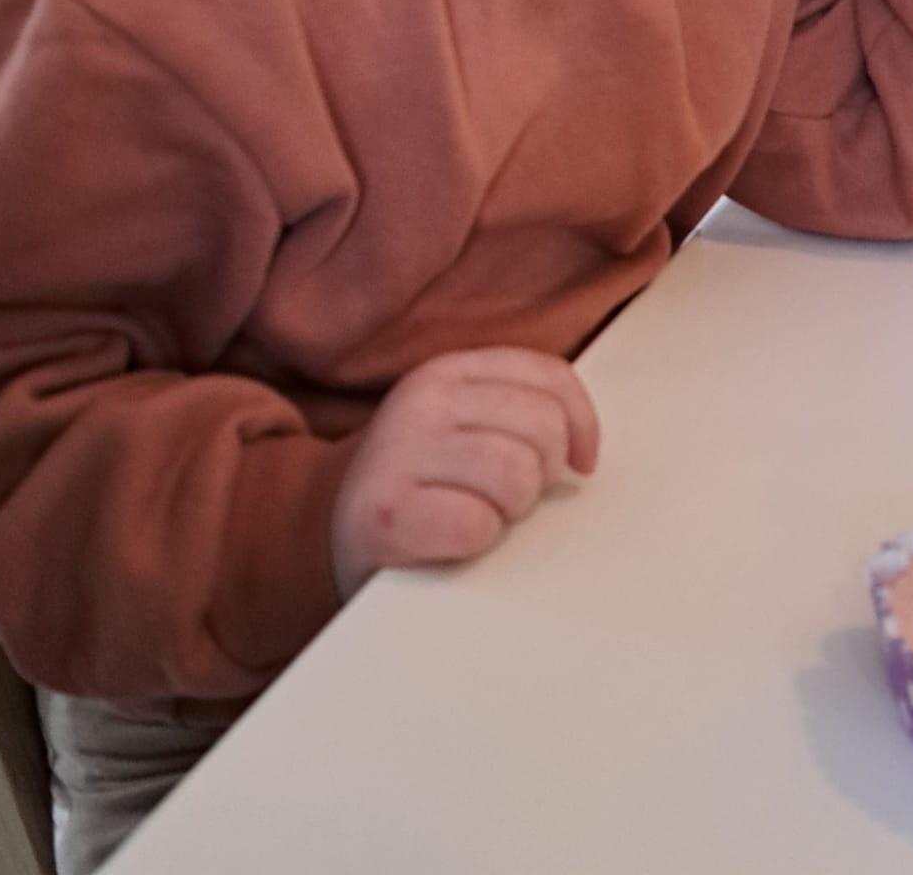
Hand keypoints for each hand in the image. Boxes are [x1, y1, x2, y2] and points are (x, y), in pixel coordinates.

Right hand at [330, 347, 599, 600]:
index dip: (581, 426)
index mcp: (448, 371)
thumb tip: (584, 452)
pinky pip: (476, 524)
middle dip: (540, 474)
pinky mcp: (387, 514)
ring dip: (510, 510)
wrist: (329, 533)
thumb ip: (522, 412)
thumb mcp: (464, 426)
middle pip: (543, 429)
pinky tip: (452, 540)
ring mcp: (398, 453)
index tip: (576, 461)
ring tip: (477, 515)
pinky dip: (477, 541)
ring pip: (517, 474)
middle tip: (505, 496)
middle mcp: (422, 401)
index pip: (550, 379)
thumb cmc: (419, 486)